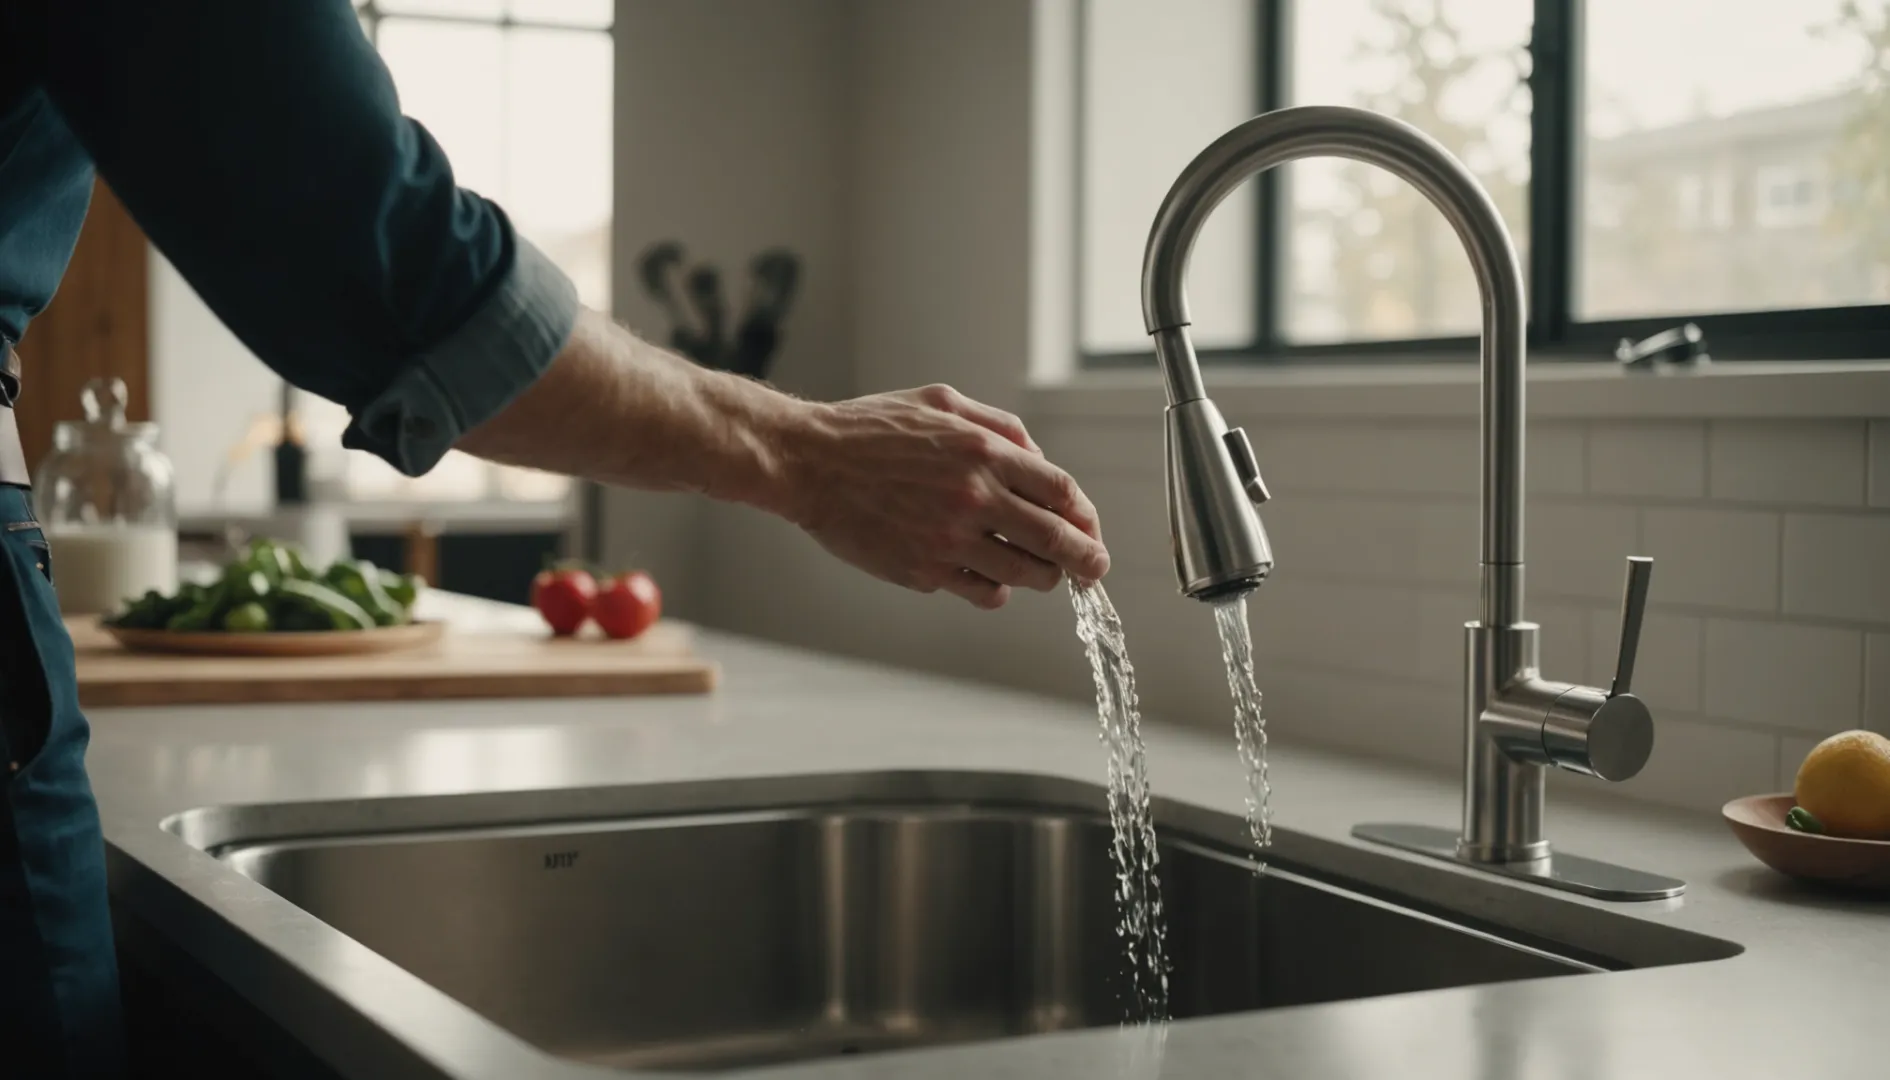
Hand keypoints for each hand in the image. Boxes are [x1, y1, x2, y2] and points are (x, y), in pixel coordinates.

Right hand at [781, 384, 1109, 608]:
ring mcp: (950, 539)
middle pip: (1057, 540)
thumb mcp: (941, 402)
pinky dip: (997, 590)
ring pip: (1026, 574)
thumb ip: (998, 426)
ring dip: (1044, 577)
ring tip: (1041, 573)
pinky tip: (989, 577)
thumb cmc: (871, 430)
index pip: (1062, 491)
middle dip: (1086, 560)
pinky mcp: (925, 571)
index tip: (1089, 529)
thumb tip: (1037, 456)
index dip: (1085, 516)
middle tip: (1094, 570)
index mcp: (983, 452)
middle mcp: (974, 497)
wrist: (809, 463)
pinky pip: (984, 593)